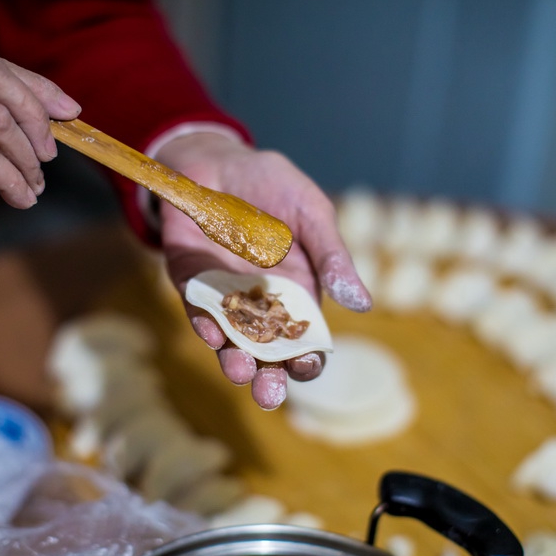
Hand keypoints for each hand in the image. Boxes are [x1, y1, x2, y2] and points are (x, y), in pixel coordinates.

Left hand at [155, 132, 371, 409]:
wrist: (217, 160)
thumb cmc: (273, 186)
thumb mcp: (311, 214)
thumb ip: (332, 257)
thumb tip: (364, 303)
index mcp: (298, 293)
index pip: (305, 341)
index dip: (308, 360)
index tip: (308, 366)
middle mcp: (261, 304)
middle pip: (267, 354)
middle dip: (270, 379)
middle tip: (270, 396)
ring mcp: (224, 296)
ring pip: (230, 342)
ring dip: (234, 361)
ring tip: (240, 371)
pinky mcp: (191, 282)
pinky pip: (197, 310)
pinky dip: (204, 323)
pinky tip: (212, 331)